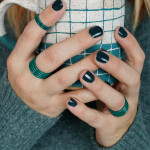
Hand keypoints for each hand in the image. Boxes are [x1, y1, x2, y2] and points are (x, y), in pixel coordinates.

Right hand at [7, 0, 104, 116]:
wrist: (28, 104)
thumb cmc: (30, 75)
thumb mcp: (28, 59)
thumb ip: (38, 44)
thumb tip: (57, 16)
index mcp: (17, 62)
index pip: (29, 36)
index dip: (45, 20)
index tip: (62, 4)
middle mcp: (25, 79)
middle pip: (52, 57)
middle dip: (76, 43)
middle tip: (97, 31)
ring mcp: (40, 95)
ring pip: (65, 78)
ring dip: (86, 65)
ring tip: (103, 54)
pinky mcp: (53, 107)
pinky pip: (76, 97)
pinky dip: (90, 88)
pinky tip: (104, 79)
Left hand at [66, 27, 145, 146]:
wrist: (113, 126)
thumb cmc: (109, 95)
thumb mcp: (112, 79)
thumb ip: (106, 65)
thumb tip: (91, 41)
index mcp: (129, 80)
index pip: (137, 60)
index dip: (131, 45)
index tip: (117, 30)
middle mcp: (129, 94)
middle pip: (131, 78)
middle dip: (116, 66)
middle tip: (99, 55)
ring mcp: (120, 112)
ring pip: (115, 100)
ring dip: (100, 87)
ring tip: (84, 75)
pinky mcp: (108, 126)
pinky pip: (95, 118)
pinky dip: (83, 110)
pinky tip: (70, 101)